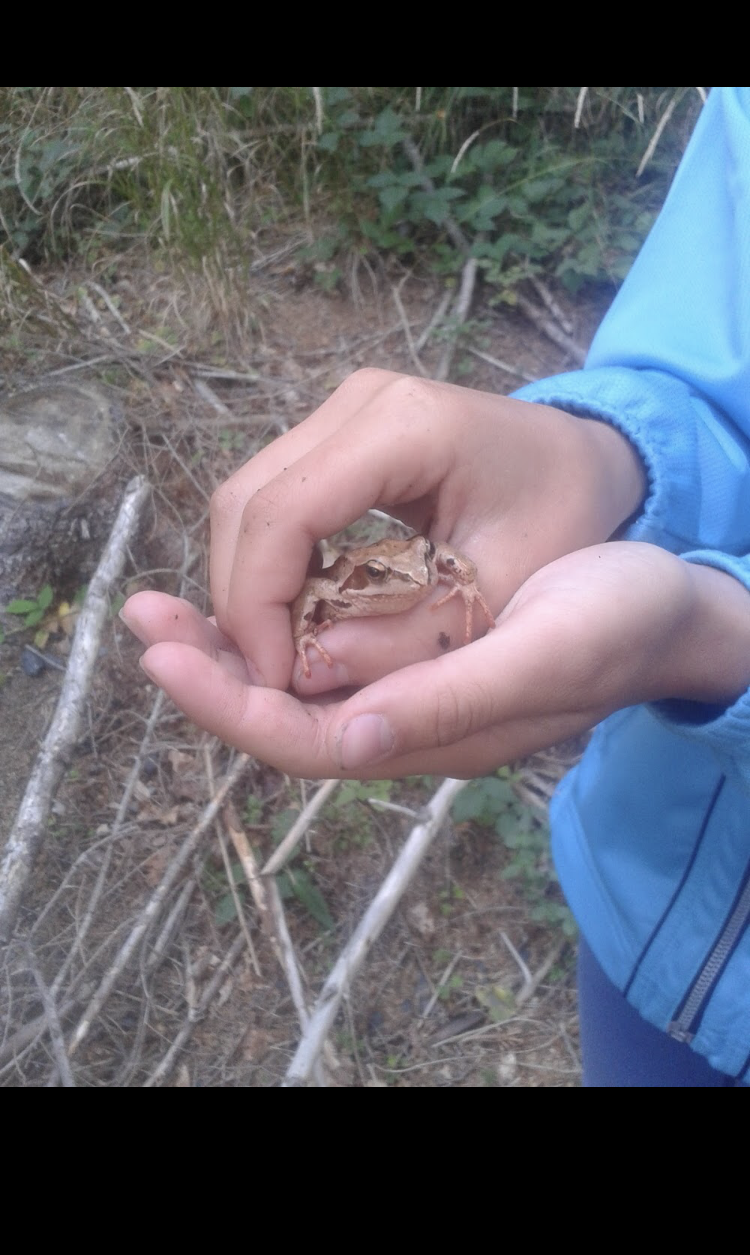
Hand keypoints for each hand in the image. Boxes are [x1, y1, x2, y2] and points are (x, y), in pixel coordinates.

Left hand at [122, 543, 749, 778]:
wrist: (667, 608)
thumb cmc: (616, 622)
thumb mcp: (546, 652)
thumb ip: (453, 700)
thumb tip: (349, 735)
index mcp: (432, 732)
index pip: (306, 736)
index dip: (230, 701)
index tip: (164, 653)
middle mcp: (406, 724)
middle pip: (282, 713)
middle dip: (208, 670)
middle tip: (139, 618)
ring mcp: (406, 692)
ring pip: (294, 681)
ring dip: (227, 643)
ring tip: (162, 605)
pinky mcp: (411, 655)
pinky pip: (321, 647)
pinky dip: (273, 618)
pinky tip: (242, 586)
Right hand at [205, 369, 646, 689]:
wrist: (593, 462)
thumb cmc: (566, 527)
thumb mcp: (500, 602)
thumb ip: (404, 645)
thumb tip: (302, 681)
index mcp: (407, 427)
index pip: (284, 514)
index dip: (258, 605)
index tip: (273, 682)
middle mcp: (360, 401)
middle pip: (245, 503)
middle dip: (241, 601)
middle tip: (264, 682)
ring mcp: (343, 409)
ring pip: (246, 501)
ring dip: (249, 585)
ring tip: (277, 659)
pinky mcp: (338, 431)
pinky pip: (274, 500)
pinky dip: (270, 565)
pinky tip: (294, 621)